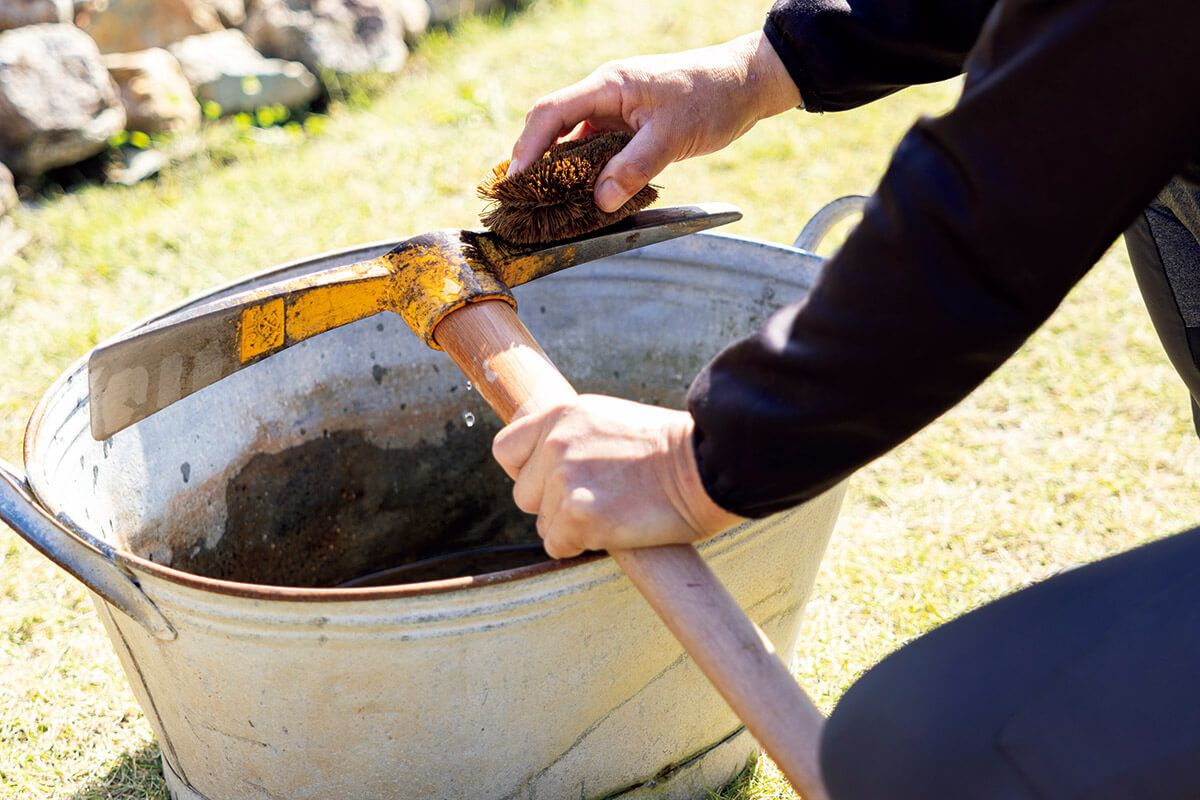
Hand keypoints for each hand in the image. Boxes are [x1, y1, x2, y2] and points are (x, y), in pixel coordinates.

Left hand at [491, 395, 743, 558]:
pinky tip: (616, 527)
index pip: (505, 449)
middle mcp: (555, 444)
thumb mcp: (607, 419)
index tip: (550, 480)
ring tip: (614, 509)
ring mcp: (566, 480)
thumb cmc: (667, 448)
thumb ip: (570, 435)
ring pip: (542, 523)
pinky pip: (559, 546)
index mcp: (560, 414)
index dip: (526, 471)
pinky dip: (582, 545)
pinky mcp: (581, 516)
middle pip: (522, 494)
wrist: (708, 464)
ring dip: (571, 526)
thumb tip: (544, 463)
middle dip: (552, 504)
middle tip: (598, 498)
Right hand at [507, 31, 800, 211]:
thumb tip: (600, 202)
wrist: (746, 83)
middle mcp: (605, 94)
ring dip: (561, 171)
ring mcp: (616, 110)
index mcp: (608, 86)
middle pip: (554, 126)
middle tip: (522, 200)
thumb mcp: (672, 137)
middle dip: (536, 162)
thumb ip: (633, 169)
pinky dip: (587, 172)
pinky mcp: (628, 125)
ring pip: (574, 140)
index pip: (551, 113)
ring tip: (546, 205)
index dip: (528, 148)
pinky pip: (596, 149)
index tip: (515, 182)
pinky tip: (585, 196)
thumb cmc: (711, 99)